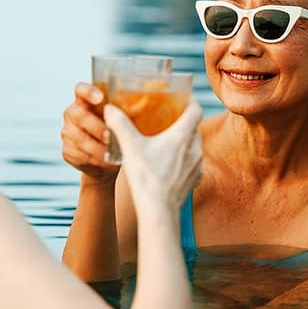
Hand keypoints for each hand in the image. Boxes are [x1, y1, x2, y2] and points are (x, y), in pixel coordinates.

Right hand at [61, 82, 119, 181]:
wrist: (109, 161)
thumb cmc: (119, 134)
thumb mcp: (125, 121)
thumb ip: (127, 112)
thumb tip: (142, 105)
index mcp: (86, 101)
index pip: (80, 90)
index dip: (88, 92)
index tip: (100, 98)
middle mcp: (73, 114)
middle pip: (78, 115)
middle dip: (96, 127)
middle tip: (110, 136)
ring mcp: (68, 132)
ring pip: (79, 138)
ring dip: (97, 147)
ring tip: (114, 153)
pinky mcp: (67, 151)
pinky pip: (79, 155)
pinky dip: (95, 159)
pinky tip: (106, 162)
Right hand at [104, 99, 202, 213]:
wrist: (158, 211)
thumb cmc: (146, 178)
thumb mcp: (130, 148)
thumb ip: (120, 125)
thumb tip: (110, 108)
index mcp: (182, 135)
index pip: (196, 109)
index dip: (190, 101)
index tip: (183, 97)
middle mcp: (195, 148)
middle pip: (193, 127)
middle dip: (182, 122)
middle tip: (168, 118)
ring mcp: (197, 165)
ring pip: (194, 146)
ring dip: (184, 142)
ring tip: (167, 141)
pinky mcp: (196, 179)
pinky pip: (193, 163)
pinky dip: (184, 160)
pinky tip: (171, 164)